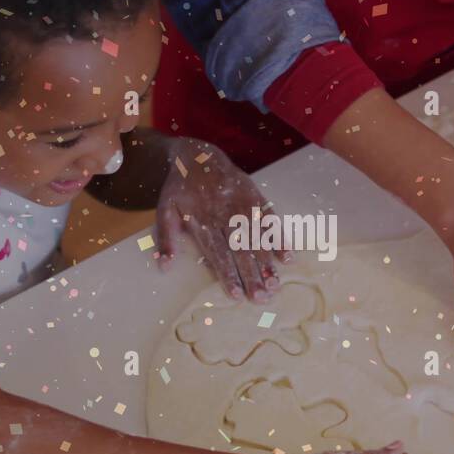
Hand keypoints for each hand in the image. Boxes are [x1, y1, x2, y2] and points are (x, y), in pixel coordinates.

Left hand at [154, 137, 289, 300]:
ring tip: (275, 284)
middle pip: (241, 249)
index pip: (218, 251)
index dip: (228, 273)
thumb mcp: (164, 210)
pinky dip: (280, 237)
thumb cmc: (180, 189)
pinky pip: (271, 219)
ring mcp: (243, 205)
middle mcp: (225, 213)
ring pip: (258, 237)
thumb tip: (164, 268)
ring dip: (268, 262)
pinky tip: (288, 257)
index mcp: (203, 219)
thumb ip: (166, 239)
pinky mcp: (256, 197)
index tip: (236, 294)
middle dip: (252, 274)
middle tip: (261, 298)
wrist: (198, 156)